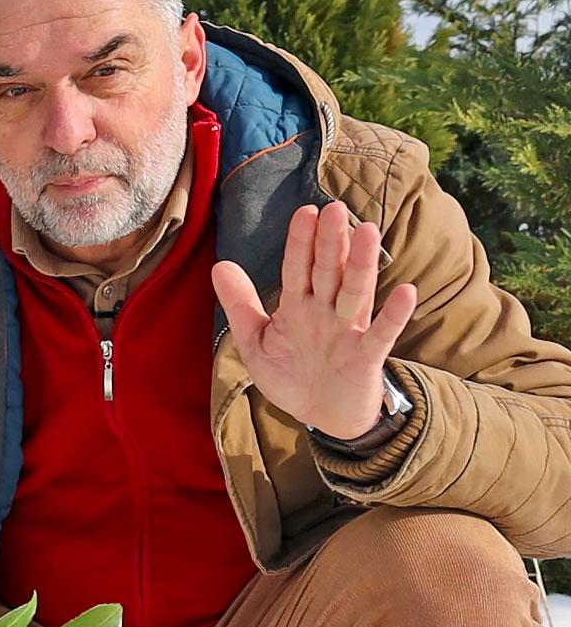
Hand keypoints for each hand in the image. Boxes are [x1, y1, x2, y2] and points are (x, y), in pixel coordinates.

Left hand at [211, 200, 418, 439]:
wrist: (320, 417)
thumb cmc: (290, 375)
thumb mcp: (255, 342)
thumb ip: (240, 306)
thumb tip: (219, 265)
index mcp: (298, 305)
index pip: (298, 268)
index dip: (301, 242)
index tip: (306, 212)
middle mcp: (325, 311)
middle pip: (328, 272)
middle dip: (330, 243)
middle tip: (335, 209)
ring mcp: (348, 331)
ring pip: (355, 292)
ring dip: (362, 264)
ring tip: (368, 232)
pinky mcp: (366, 357)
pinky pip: (382, 333)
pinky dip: (394, 315)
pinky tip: (406, 291)